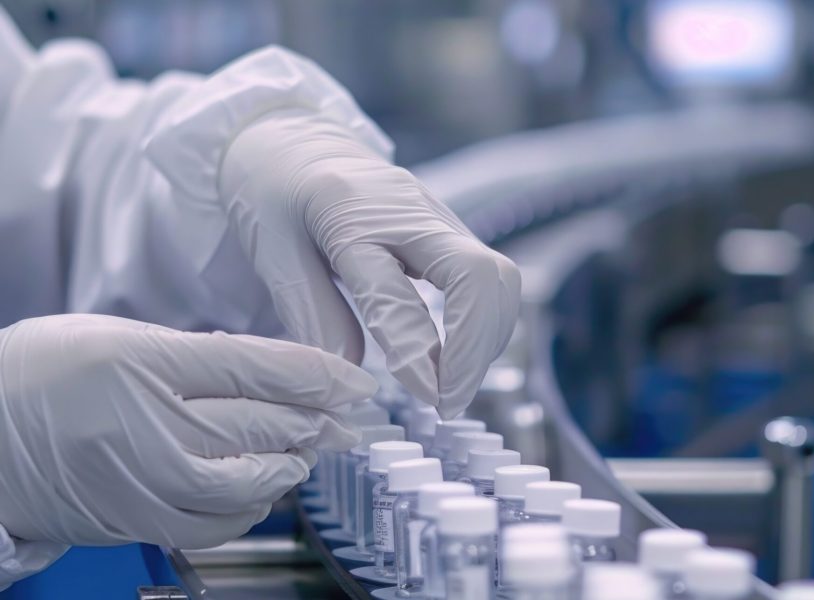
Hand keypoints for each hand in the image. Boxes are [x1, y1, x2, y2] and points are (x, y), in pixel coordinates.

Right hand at [0, 314, 373, 547]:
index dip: (319, 374)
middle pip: (262, 422)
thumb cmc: (39, 378)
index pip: (257, 368)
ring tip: (311, 447)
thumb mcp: (118, 339)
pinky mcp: (139, 521)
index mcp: (141, 361)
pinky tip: (268, 484)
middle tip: (350, 416)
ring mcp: (144, 480)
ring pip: (251, 476)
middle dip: (319, 418)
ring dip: (293, 461)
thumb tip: (273, 375)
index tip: (358, 381)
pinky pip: (220, 521)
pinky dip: (255, 503)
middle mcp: (148, 424)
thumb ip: (197, 355)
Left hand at [219, 110, 520, 418]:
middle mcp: (408, 208)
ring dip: (485, 342)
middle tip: (449, 402)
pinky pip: (491, 278)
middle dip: (474, 350)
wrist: (296, 143)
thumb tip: (350, 378)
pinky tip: (459, 356)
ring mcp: (438, 215)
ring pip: (497, 278)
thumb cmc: (273, 194)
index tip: (429, 398)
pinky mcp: (451, 229)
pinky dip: (485, 324)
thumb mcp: (271, 253)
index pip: (395, 286)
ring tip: (453, 389)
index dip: (417, 348)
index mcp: (348, 211)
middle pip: (479, 275)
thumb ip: (312, 314)